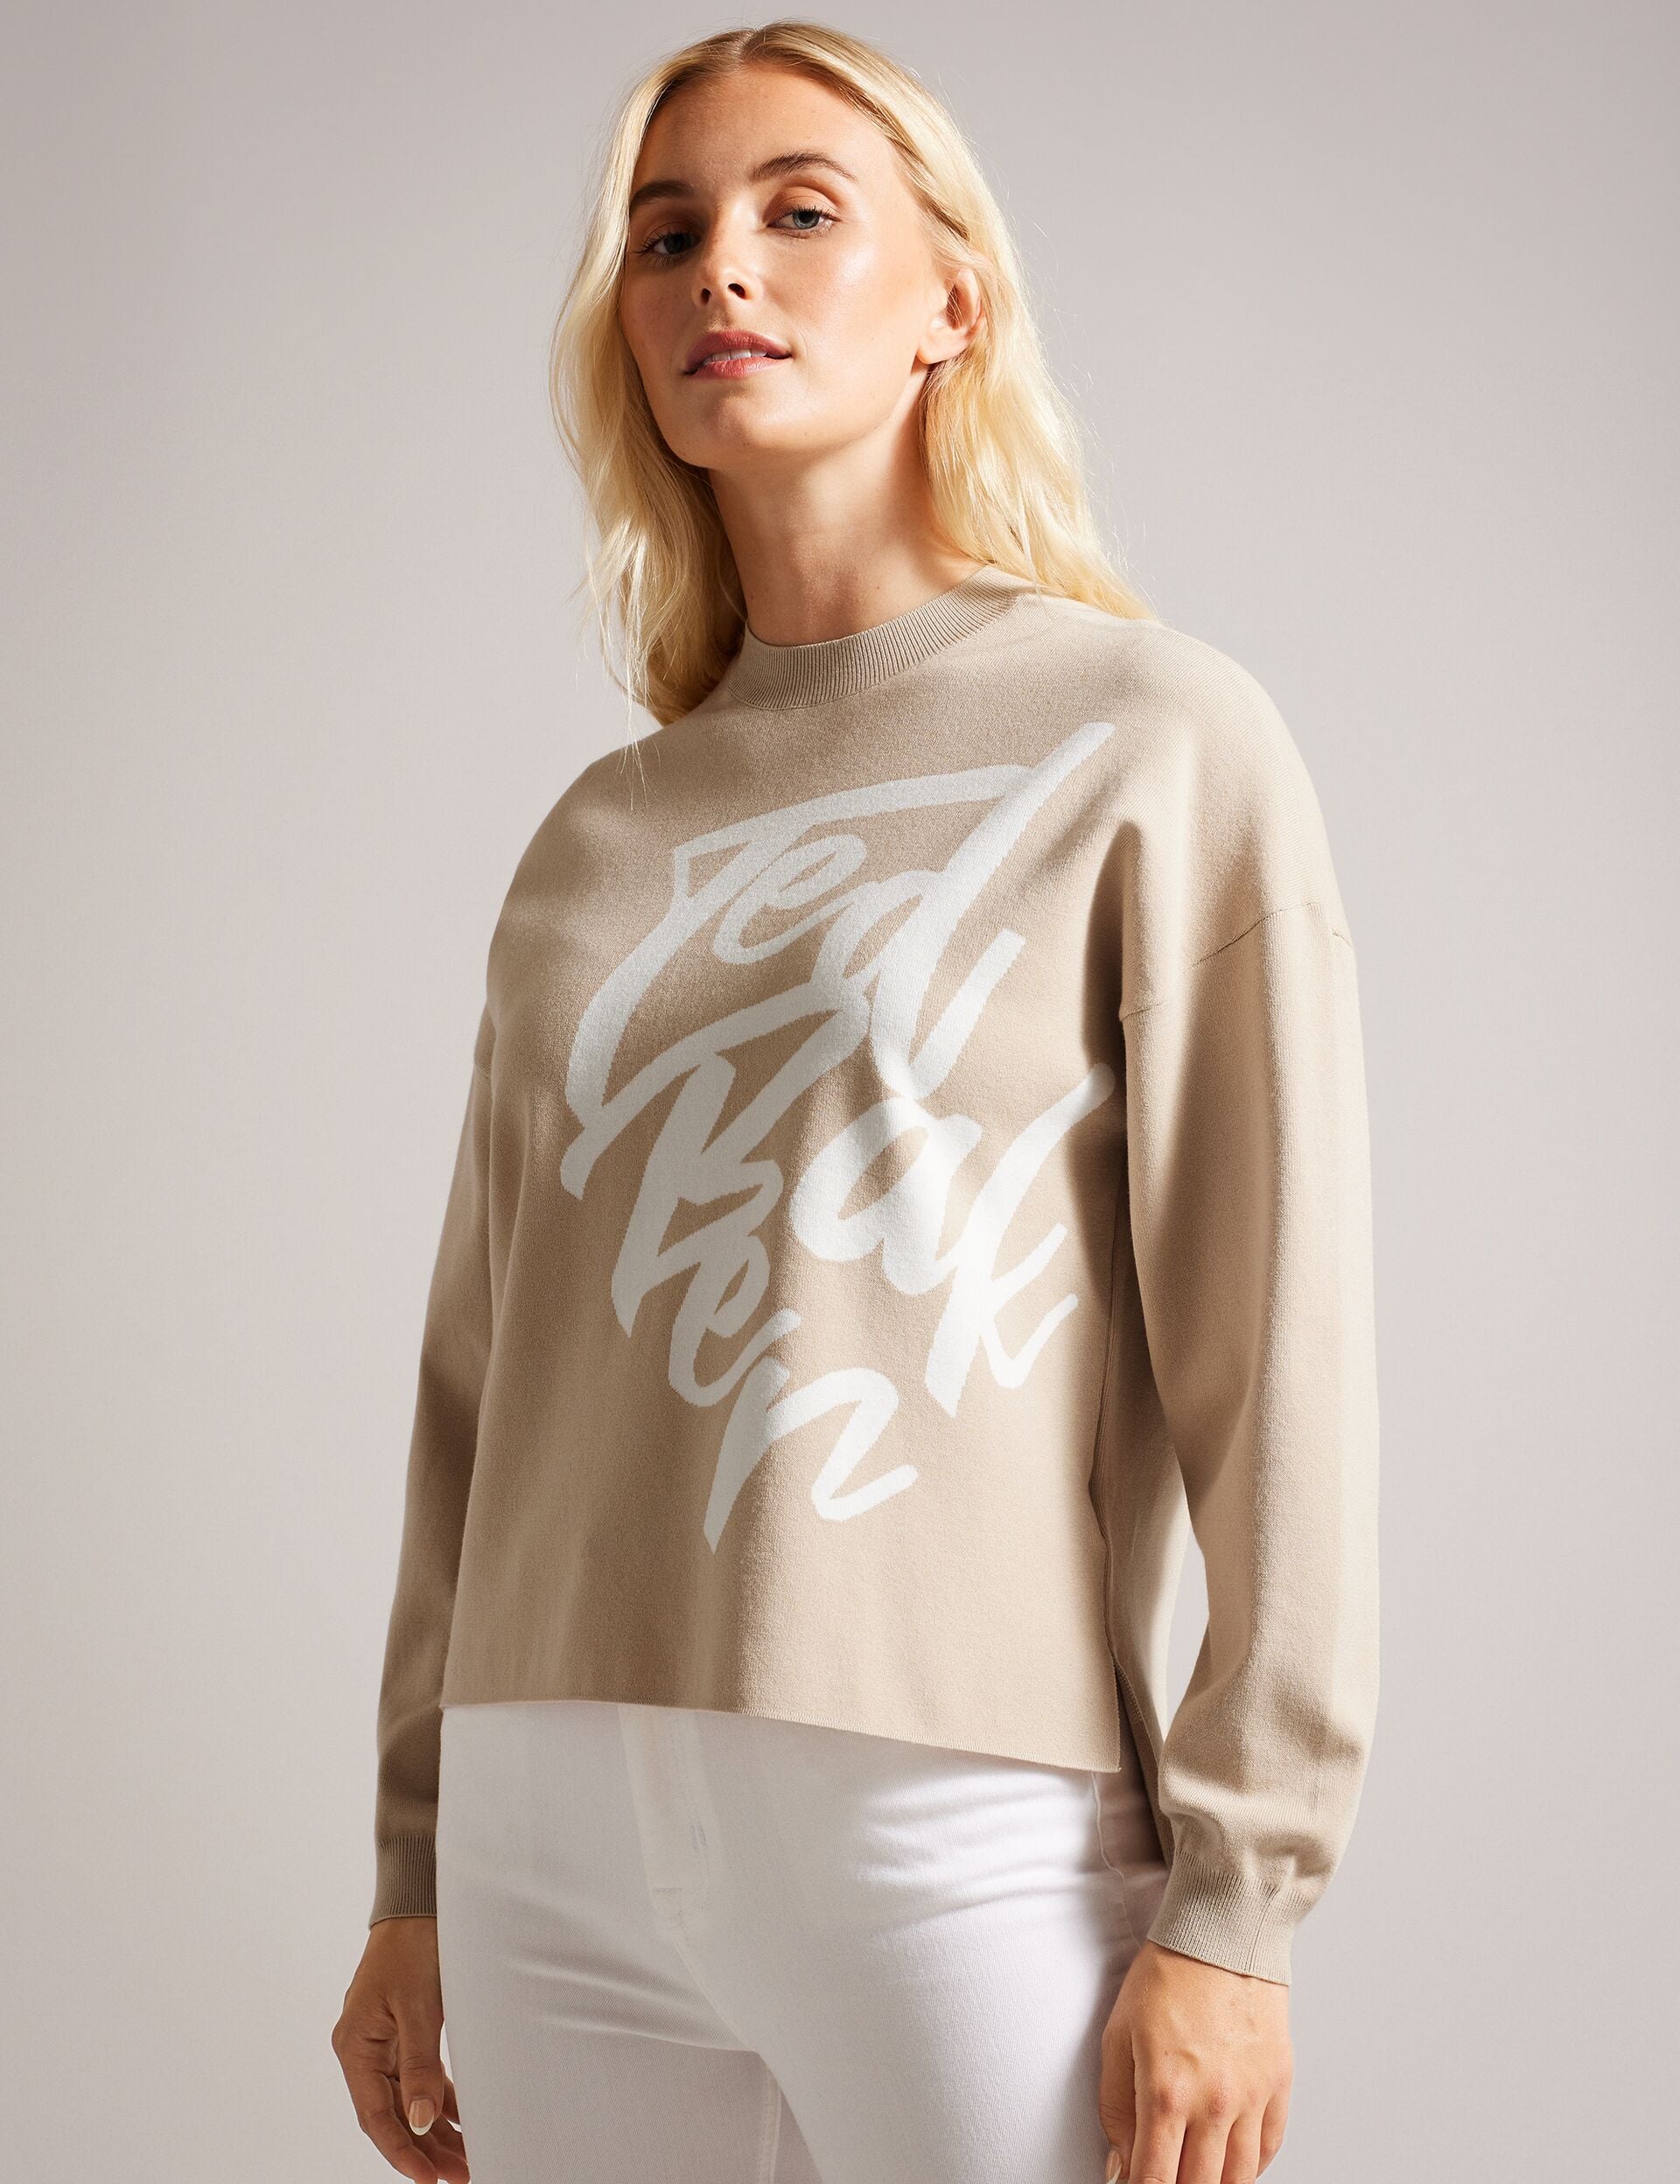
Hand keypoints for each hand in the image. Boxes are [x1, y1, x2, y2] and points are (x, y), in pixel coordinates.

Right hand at [332, 1915, 470, 2181]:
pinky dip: (440, 2099)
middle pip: (393, 2113)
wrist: (421, 1903)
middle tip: (461, 2175)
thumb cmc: (415, 1947)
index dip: (403, 2151)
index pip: (376, 2115)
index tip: (429, 2180)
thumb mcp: (420, 2008)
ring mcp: (384, 2042)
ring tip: (466, 2159)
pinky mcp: (404, 2032)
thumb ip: (420, 2067)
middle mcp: (364, 2049)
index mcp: (356, 2046)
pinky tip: (462, 2120)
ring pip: (408, 2099)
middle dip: (425, 2148)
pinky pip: (419, 2077)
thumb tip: (422, 2124)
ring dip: (436, 2129)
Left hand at [1098, 1939, 1291, 2182]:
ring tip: (1194, 2172)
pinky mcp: (1278, 2085)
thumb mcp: (1118, 2035)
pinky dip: (1248, 2167)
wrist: (1222, 1933)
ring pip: (1237, 2179)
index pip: (1154, 2180)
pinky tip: (1228, 2161)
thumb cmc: (1167, 1975)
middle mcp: (1214, 2102)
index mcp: (1166, 2091)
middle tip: (1164, 2177)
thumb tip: (1120, 2163)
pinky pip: (1267, 2150)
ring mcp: (1251, 2097)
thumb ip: (1115, 2107)